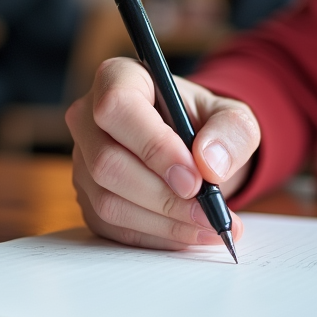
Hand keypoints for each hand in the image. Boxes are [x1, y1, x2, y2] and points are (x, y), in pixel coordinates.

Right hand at [66, 57, 260, 248]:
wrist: (194, 149)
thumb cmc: (206, 124)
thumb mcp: (233, 116)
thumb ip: (231, 130)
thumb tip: (210, 163)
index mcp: (119, 79)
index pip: (117, 107)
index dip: (153, 146)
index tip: (194, 178)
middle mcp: (88, 118)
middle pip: (106, 162)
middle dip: (163, 196)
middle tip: (210, 211)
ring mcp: (83, 161)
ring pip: (107, 201)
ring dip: (164, 222)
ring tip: (210, 225)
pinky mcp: (89, 198)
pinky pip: (112, 228)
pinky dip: (155, 237)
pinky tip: (189, 233)